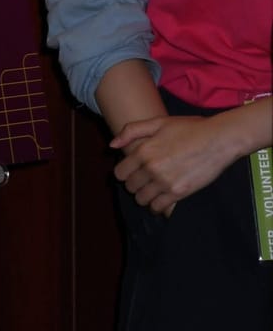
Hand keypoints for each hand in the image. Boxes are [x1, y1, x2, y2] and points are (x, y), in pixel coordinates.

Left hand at [111, 112, 245, 214]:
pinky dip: (157, 205)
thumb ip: (131, 131)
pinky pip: (158, 207)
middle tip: (144, 180)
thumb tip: (112, 145)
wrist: (219, 139)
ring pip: (141, 199)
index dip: (124, 173)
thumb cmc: (190, 128)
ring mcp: (164, 182)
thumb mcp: (158, 122)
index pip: (119, 173)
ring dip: (144, 196)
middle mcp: (151, 168)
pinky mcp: (179, 192)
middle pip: (130, 187)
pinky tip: (162, 198)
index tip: (133, 171)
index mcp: (143, 151)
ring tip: (153, 190)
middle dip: (134, 184)